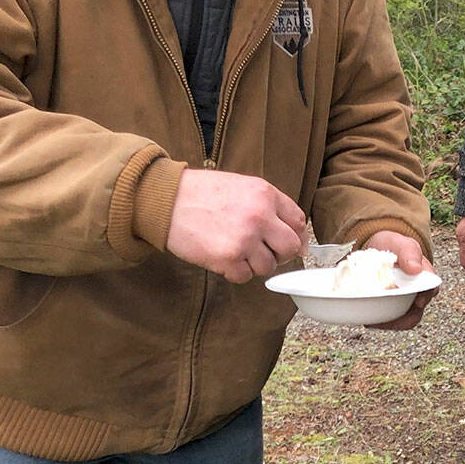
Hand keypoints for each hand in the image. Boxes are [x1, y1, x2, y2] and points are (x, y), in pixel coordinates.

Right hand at [166, 169, 307, 281]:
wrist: (166, 199)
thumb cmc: (201, 193)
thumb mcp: (242, 187)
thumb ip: (270, 207)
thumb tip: (297, 239)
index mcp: (266, 195)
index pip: (298, 223)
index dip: (294, 236)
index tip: (285, 242)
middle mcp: (259, 216)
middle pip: (290, 248)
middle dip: (279, 254)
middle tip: (261, 251)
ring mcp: (244, 238)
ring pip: (268, 266)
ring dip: (254, 264)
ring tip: (235, 250)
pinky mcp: (227, 258)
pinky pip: (245, 276)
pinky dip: (235, 272)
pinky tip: (222, 257)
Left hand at [363, 231, 436, 330]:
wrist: (379, 250)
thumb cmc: (393, 246)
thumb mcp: (401, 244)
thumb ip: (409, 252)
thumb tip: (415, 269)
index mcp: (425, 278)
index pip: (430, 290)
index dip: (425, 298)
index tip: (417, 302)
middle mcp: (418, 294)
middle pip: (415, 313)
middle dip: (400, 320)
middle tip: (381, 319)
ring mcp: (406, 303)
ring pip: (402, 321)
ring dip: (388, 324)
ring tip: (371, 322)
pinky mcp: (393, 307)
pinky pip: (390, 320)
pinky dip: (380, 321)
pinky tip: (368, 319)